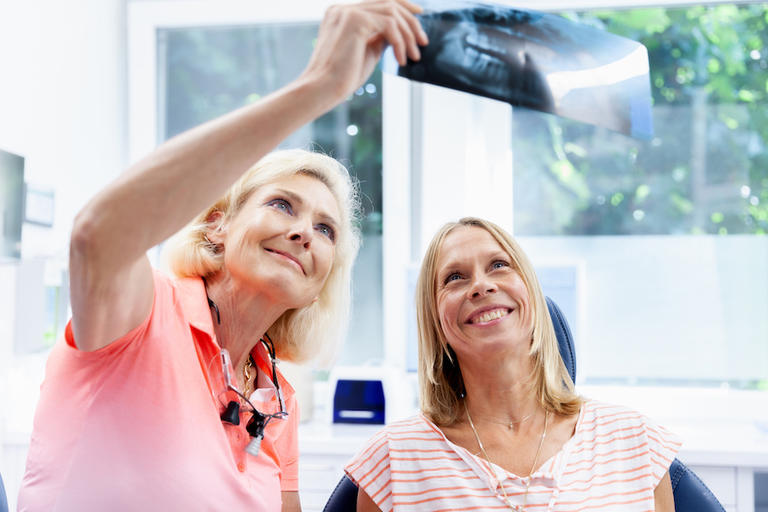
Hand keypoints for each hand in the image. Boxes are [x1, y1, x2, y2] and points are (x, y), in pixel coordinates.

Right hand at [302, 0, 428, 102]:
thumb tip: (399, 32)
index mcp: (342, 13)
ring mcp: (347, 12)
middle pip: (388, 1)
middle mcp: (343, 8)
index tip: (419, 15)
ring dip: (408, 34)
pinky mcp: (355, 21)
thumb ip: (380, 37)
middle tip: (423, 42)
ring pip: (391, 11)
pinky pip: (389, 24)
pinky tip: (401, 60)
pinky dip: (400, 42)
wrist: (322, 89)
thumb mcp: (367, 52)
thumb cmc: (341, 78)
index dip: (402, 5)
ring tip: (414, 56)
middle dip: (410, 21)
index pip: (378, 0)